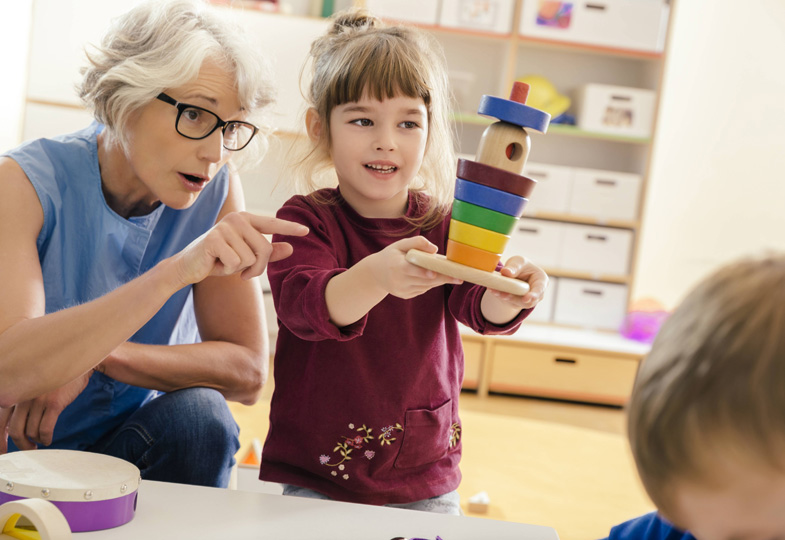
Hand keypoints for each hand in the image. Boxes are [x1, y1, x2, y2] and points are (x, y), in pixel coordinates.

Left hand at [1, 371, 91, 450]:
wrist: (77, 365)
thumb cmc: (54, 377)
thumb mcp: (31, 387)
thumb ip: (18, 403)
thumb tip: (10, 430)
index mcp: (14, 392)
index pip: (0, 422)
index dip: (0, 441)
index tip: (4, 452)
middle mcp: (22, 396)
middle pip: (15, 430)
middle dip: (22, 444)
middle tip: (29, 448)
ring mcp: (37, 399)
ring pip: (31, 431)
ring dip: (36, 441)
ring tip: (41, 441)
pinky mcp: (53, 403)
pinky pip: (45, 429)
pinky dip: (46, 438)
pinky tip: (48, 439)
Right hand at [174, 212, 308, 285]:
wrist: (188, 266)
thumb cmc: (219, 260)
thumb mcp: (246, 257)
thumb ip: (268, 253)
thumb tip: (290, 248)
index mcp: (246, 219)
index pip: (272, 223)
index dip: (289, 228)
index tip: (305, 231)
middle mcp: (236, 219)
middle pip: (264, 249)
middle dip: (256, 267)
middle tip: (242, 271)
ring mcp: (224, 227)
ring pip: (250, 258)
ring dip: (239, 269)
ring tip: (224, 262)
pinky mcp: (213, 239)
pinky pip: (235, 263)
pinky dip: (228, 270)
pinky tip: (216, 263)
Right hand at [370, 237, 461, 298]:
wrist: (375, 273)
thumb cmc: (391, 255)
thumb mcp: (400, 245)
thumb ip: (417, 243)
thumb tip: (434, 249)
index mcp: (396, 266)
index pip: (413, 270)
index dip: (424, 272)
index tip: (436, 273)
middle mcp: (398, 280)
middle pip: (424, 281)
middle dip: (442, 278)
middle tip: (458, 277)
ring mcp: (401, 290)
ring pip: (425, 286)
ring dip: (437, 280)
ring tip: (448, 274)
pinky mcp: (405, 296)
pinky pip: (422, 290)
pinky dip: (429, 284)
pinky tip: (431, 277)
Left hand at [489, 255, 548, 309]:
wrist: (515, 273)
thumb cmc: (521, 266)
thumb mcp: (519, 262)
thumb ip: (514, 267)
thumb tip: (506, 272)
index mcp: (541, 281)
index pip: (539, 290)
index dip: (534, 295)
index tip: (526, 298)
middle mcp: (536, 294)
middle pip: (527, 301)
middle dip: (514, 298)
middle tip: (503, 295)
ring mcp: (526, 301)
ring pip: (516, 303)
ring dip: (504, 297)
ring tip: (494, 291)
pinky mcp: (515, 304)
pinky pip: (507, 302)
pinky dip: (499, 296)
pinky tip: (492, 290)